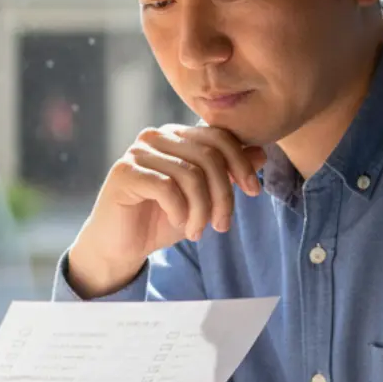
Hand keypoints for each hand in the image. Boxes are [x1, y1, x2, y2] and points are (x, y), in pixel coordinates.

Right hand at [66, 126, 267, 297]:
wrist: (121, 246)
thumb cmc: (161, 218)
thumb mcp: (203, 198)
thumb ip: (228, 173)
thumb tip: (261, 152)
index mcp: (176, 135)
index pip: (219, 137)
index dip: (241, 164)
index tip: (253, 193)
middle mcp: (156, 136)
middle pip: (209, 156)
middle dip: (223, 195)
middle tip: (221, 225)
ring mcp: (137, 152)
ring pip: (190, 175)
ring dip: (201, 210)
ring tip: (197, 232)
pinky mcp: (124, 173)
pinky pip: (167, 187)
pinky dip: (180, 211)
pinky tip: (178, 223)